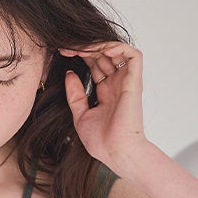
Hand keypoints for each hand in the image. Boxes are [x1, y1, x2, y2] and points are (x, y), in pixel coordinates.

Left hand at [60, 41, 146, 172]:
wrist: (116, 152)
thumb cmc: (102, 141)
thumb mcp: (80, 115)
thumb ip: (75, 95)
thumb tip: (70, 74)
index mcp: (106, 91)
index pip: (94, 64)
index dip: (80, 55)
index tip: (62, 52)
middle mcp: (117, 84)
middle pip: (103, 55)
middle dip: (85, 47)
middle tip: (67, 46)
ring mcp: (126, 81)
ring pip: (116, 51)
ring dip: (98, 44)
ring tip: (80, 47)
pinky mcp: (134, 81)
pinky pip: (132, 55)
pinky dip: (118, 47)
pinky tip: (101, 49)